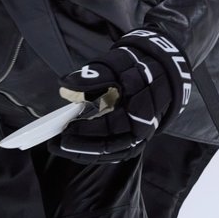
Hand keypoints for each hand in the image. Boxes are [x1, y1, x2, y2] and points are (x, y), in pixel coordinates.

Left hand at [51, 29, 191, 161]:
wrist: (161, 75)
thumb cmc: (135, 67)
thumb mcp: (115, 64)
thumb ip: (93, 75)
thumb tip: (66, 85)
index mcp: (139, 104)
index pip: (109, 122)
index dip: (86, 128)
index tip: (65, 127)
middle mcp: (142, 125)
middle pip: (109, 143)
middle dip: (81, 145)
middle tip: (57, 143)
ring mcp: (140, 135)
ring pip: (111, 152)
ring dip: (85, 153)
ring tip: (62, 148)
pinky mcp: (136, 141)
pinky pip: (115, 153)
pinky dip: (96, 153)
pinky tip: (77, 152)